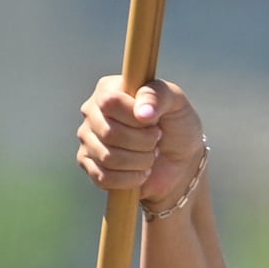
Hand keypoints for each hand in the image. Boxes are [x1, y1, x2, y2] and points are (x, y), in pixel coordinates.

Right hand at [74, 77, 208, 218]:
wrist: (181, 160)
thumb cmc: (176, 124)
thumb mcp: (176, 102)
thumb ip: (160, 95)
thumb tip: (143, 114)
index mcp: (108, 89)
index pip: (110, 102)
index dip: (135, 118)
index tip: (154, 121)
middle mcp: (92, 112)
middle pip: (109, 133)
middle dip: (143, 142)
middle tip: (156, 140)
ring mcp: (88, 139)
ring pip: (108, 157)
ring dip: (140, 161)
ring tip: (150, 155)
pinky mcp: (89, 165)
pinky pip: (104, 177)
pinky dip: (130, 179)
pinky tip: (141, 172)